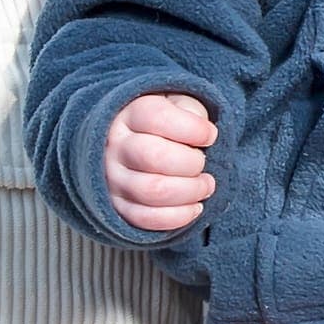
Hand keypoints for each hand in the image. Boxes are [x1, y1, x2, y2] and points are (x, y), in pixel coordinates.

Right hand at [105, 92, 216, 234]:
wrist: (134, 144)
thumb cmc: (165, 125)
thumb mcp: (178, 105)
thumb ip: (191, 110)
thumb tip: (203, 132)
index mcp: (131, 114)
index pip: (158, 117)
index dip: (193, 129)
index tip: (210, 135)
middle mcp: (117, 145)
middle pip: (154, 156)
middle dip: (191, 163)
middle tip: (203, 163)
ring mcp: (114, 178)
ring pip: (153, 191)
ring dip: (190, 191)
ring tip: (205, 185)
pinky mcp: (118, 206)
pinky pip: (145, 218)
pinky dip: (178, 216)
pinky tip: (194, 206)